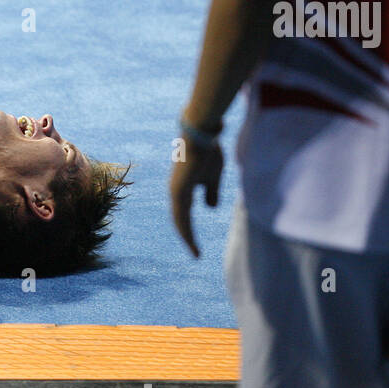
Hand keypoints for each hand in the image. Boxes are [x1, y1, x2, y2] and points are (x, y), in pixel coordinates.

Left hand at [169, 140, 223, 257]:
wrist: (202, 133)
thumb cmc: (208, 151)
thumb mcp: (213, 177)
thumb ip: (210, 192)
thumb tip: (209, 208)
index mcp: (184, 189)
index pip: (184, 214)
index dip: (190, 229)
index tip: (197, 244)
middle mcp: (176, 192)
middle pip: (181, 220)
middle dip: (188, 237)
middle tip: (195, 254)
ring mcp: (176, 191)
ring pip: (180, 220)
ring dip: (187, 237)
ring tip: (195, 253)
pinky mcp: (178, 189)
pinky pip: (182, 214)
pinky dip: (186, 228)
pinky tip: (190, 239)